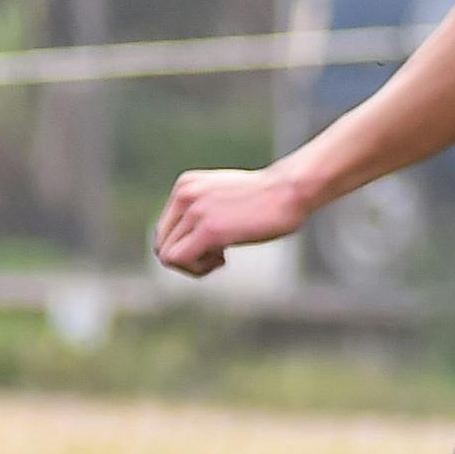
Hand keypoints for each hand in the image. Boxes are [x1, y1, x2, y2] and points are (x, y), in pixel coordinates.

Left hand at [154, 164, 310, 278]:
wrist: (292, 190)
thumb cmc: (268, 198)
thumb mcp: (224, 195)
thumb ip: (202, 209)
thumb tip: (188, 241)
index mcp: (186, 185)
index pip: (165, 229)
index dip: (185, 245)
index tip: (213, 245)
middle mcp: (185, 194)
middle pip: (162, 243)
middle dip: (188, 257)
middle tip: (218, 255)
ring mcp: (195, 211)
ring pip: (167, 254)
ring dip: (194, 264)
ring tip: (221, 258)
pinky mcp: (208, 230)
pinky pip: (179, 260)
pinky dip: (197, 268)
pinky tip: (223, 259)